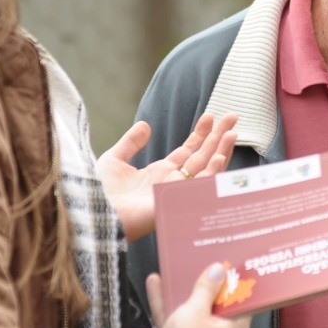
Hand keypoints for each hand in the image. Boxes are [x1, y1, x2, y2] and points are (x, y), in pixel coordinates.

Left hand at [97, 113, 237, 241]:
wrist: (95, 211)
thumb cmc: (100, 192)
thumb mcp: (114, 160)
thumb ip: (131, 143)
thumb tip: (145, 125)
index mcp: (159, 173)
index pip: (188, 151)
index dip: (200, 134)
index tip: (210, 116)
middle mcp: (172, 183)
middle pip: (202, 156)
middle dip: (218, 137)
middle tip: (233, 116)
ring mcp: (176, 193)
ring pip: (206, 170)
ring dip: (220, 151)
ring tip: (232, 132)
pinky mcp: (177, 202)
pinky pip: (199, 187)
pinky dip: (211, 173)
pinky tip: (220, 156)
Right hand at [147, 263, 250, 327]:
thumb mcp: (197, 308)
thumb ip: (207, 287)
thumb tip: (219, 270)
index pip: (242, 305)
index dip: (236, 286)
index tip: (232, 269)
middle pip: (216, 307)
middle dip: (207, 287)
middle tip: (206, 265)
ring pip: (193, 312)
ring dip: (183, 292)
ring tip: (178, 270)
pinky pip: (176, 319)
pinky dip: (167, 303)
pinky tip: (155, 281)